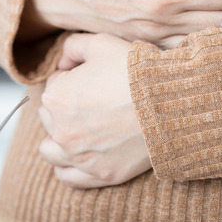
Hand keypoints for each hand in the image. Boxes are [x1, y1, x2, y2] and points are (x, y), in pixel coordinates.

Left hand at [38, 34, 150, 187]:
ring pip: (51, 151)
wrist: (171, 103)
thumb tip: (63, 61)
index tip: (91, 79)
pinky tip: (79, 157)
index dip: (71, 79)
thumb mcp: (101, 44)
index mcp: (56, 97)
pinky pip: (69, 178)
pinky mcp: (101, 173)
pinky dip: (68, 168)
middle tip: (92, 102)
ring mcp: (80, 156)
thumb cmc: (136, 72)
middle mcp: (61, 130)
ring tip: (79, 131)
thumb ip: (72, 47)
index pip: (53, 86)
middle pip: (50, 117)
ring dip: (59, 140)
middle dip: (65, 108)